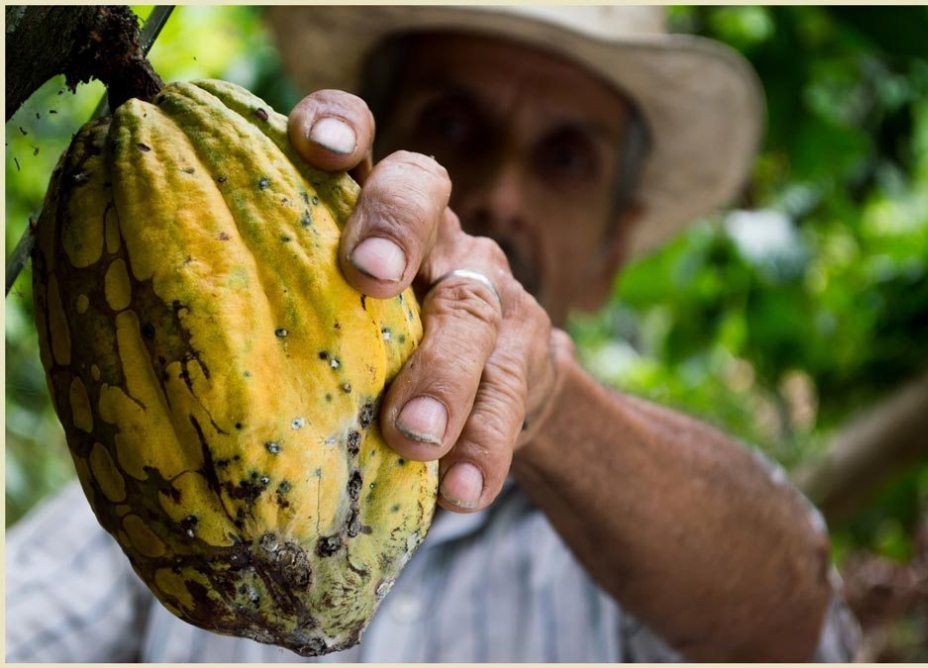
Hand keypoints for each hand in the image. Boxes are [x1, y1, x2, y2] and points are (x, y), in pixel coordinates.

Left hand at [288, 90, 567, 511]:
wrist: (493, 388)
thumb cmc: (378, 349)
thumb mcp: (334, 316)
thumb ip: (284, 310)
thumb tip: (150, 366)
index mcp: (371, 211)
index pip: (360, 139)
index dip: (339, 125)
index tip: (315, 145)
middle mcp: (434, 233)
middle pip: (424, 194)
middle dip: (394, 226)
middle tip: (368, 276)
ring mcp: (488, 288)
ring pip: (473, 308)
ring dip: (443, 372)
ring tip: (414, 437)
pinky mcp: (526, 353)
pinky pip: (510, 394)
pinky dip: (484, 445)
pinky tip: (463, 492)